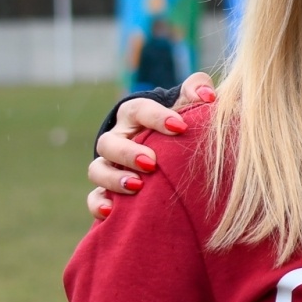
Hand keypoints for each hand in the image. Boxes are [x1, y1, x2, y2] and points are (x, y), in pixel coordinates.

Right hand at [87, 73, 215, 220]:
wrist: (166, 145)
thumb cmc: (177, 122)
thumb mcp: (186, 103)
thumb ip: (197, 90)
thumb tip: (208, 97)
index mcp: (134, 115)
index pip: (139, 111)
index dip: (156, 117)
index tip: (180, 127)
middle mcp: (118, 139)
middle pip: (110, 142)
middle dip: (128, 152)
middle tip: (152, 162)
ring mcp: (110, 165)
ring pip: (98, 169)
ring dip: (113, 178)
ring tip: (137, 186)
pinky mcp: (107, 190)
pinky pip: (94, 197)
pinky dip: (98, 203)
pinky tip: (111, 211)